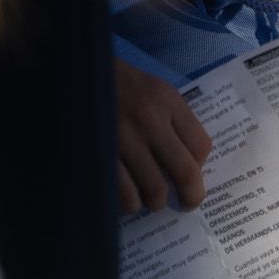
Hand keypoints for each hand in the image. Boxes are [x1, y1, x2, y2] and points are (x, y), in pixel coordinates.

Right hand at [113, 60, 212, 213]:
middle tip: (187, 203)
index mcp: (167, 100)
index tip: (193, 173)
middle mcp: (149, 119)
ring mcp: (123, 139)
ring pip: (154, 189)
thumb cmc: (118, 85)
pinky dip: (130, 202)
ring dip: (156, 201)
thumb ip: (174, 118)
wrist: (77, 74)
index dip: (201, 166)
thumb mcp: (153, 89)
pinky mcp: (99, 153)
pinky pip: (124, 193)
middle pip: (186, 172)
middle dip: (191, 196)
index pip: (201, 145)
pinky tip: (128, 198)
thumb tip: (191, 160)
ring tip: (151, 199)